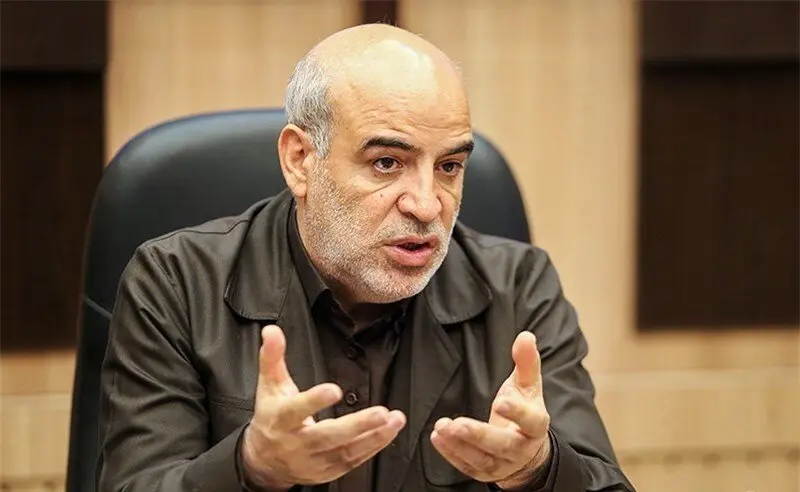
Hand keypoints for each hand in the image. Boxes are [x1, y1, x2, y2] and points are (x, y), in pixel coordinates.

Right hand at [241, 325, 405, 488]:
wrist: (264, 461)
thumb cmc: (271, 416)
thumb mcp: (269, 385)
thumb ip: (272, 356)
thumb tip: (272, 330)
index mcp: (281, 419)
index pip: (296, 410)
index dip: (314, 401)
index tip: (334, 390)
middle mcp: (297, 443)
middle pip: (327, 436)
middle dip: (356, 425)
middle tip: (380, 412)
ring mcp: (313, 461)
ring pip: (345, 451)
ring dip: (373, 436)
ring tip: (394, 420)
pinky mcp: (328, 471)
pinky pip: (353, 461)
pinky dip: (373, 447)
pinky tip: (388, 432)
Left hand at [430, 332, 550, 487]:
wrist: (526, 450)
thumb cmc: (525, 411)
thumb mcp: (528, 386)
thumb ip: (526, 362)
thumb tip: (526, 336)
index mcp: (535, 425)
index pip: (530, 420)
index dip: (516, 412)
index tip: (500, 402)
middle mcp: (520, 448)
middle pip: (501, 444)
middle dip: (478, 435)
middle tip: (457, 423)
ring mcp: (502, 463)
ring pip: (481, 459)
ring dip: (459, 444)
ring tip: (441, 427)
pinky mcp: (485, 472)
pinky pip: (467, 466)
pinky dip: (451, 453)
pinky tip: (437, 437)